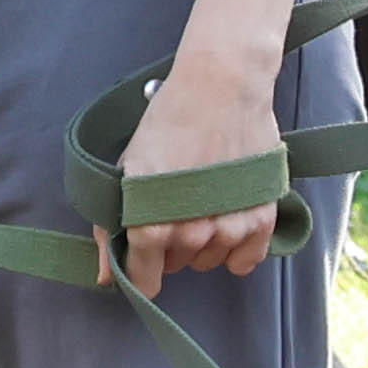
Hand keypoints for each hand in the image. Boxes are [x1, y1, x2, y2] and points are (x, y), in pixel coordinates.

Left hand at [118, 36, 288, 290]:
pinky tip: (229, 215)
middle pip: (176, 266)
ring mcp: (229, 227)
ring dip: (204, 242)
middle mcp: (191, 234)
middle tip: (173, 203)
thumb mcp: (127, 171)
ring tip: (203, 199)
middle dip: (170, 244)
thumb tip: (104, 279)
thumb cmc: (168, 123)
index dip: (140, 271)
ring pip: (210, 261)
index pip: (144, 281)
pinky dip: (238, 247)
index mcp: (151, 225)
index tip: (143, 257)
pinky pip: (246, 260)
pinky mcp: (262, 218)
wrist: (220, 86)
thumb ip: (111, 229)